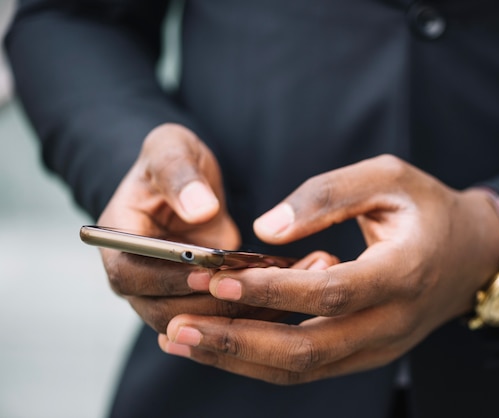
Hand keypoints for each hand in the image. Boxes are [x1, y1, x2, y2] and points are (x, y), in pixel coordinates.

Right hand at [97, 123, 271, 331]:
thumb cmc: (173, 163)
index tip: (207, 270)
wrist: (189, 184)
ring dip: (240, 312)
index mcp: (117, 243)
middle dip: (211, 302)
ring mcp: (166, 295)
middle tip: (257, 286)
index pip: (130, 275)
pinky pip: (222, 319)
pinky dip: (254, 310)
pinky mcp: (197, 301)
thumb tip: (200, 209)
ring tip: (284, 287)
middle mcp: (136, 278)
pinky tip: (290, 291)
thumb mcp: (171, 150)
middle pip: (164, 312)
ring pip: (197, 325)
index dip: (166, 278)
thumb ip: (178, 174)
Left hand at [159, 154, 498, 383]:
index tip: (218, 278)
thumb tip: (265, 229)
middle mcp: (392, 322)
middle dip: (237, 340)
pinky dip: (258, 359)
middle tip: (177, 325)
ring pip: (302, 369)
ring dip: (238, 357)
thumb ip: (328, 195)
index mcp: (403, 273)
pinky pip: (308, 366)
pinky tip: (219, 342)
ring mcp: (379, 346)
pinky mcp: (365, 353)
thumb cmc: (428, 209)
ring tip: (180, 339)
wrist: (472, 255)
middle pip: (308, 350)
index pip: (331, 293)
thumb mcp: (388, 178)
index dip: (272, 291)